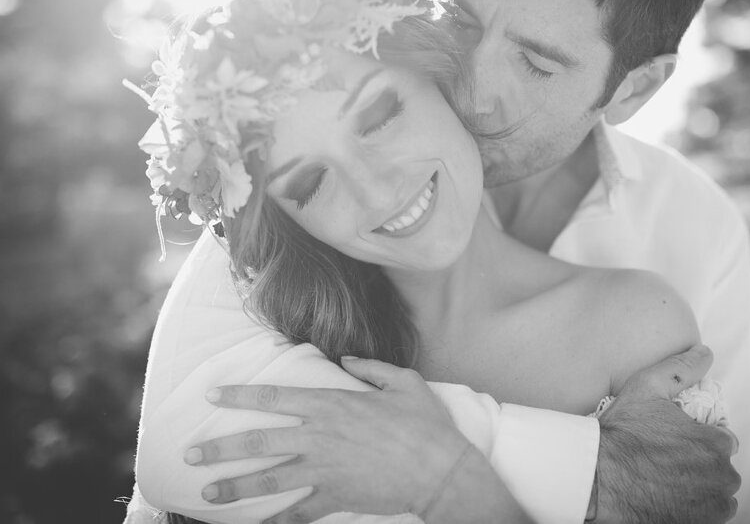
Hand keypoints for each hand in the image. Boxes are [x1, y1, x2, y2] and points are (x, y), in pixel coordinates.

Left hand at [186, 357, 505, 522]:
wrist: (441, 471)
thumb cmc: (425, 423)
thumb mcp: (403, 381)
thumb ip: (371, 368)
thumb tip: (345, 361)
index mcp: (332, 404)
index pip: (275, 397)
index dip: (240, 395)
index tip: (212, 395)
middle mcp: (320, 437)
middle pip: (260, 440)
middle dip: (221, 446)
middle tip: (190, 452)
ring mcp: (325, 470)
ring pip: (269, 479)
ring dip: (235, 485)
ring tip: (206, 492)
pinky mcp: (336, 498)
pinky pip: (298, 513)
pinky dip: (276, 521)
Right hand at [595, 344, 740, 523]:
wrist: (596, 477)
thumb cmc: (621, 431)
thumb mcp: (647, 387)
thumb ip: (681, 369)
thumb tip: (705, 352)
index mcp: (716, 443)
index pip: (723, 442)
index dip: (699, 440)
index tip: (676, 442)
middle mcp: (722, 477)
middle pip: (720, 471)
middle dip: (701, 466)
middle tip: (665, 462)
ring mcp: (712, 508)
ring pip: (716, 497)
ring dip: (700, 491)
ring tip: (666, 482)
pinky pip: (706, 519)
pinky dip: (692, 512)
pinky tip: (667, 500)